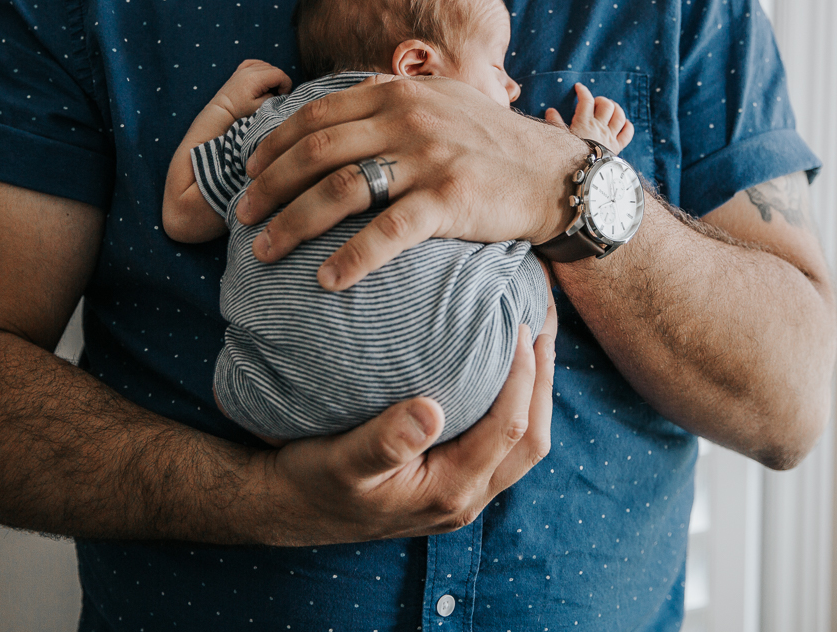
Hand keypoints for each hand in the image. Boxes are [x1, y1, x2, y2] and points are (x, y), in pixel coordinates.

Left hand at [209, 59, 291, 122]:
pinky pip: (256, 62)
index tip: (283, 94)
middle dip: (280, 81)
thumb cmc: (239, 110)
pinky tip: (262, 77)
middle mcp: (250, 70)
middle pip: (275, 69)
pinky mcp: (240, 69)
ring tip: (269, 88)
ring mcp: (244, 68)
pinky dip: (262, 68)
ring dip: (272, 75)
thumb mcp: (259, 107)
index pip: (280, 74)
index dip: (286, 84)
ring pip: (267, 65)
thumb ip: (272, 97)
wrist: (222, 109)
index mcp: (255, 78)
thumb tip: (279, 92)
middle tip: (277, 94)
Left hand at [237, 75, 586, 289]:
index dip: (274, 143)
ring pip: (341, 189)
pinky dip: (352, 258)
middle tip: (243, 216)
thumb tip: (338, 113)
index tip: (249, 172)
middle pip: (317, 151)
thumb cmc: (492, 144)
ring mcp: (428, 157)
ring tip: (264, 251)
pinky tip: (326, 280)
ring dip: (294, 223)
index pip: (318, 113)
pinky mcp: (450, 198)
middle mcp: (408, 118)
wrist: (554, 175)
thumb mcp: (441, 104)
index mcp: (399, 93)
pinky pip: (389, 231)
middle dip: (270, 186)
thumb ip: (392, 103)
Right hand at [265, 313, 556, 544]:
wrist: (291, 509)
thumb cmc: (313, 479)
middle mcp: (465, 499)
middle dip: (544, 384)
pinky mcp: (453, 485)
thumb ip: (384, 441)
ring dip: (534, 396)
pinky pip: (501, 447)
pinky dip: (513, 408)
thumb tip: (430, 411)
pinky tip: (501, 374)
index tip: (522, 327)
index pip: (508, 430)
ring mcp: (462, 495)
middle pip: (532, 441)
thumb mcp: (340, 459)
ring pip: (521, 447)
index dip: (523, 378)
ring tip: (535, 344)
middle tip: (545, 327)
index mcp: (448, 490)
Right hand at [543, 82, 633, 153]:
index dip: (583, 91)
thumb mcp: (560, 138)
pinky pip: (627, 133)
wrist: (584, 173)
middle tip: (595, 103)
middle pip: (606, 105)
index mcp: (584, 122)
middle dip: (601, 100)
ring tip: (609, 109)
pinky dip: (627, 126)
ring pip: (619, 115)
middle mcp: (599, 126)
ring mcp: (610, 136)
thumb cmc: (570, 155)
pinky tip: (623, 123)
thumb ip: (555, 123)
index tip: (579, 87)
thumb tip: (550, 110)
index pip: (586, 100)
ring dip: (615, 109)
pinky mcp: (617, 146)